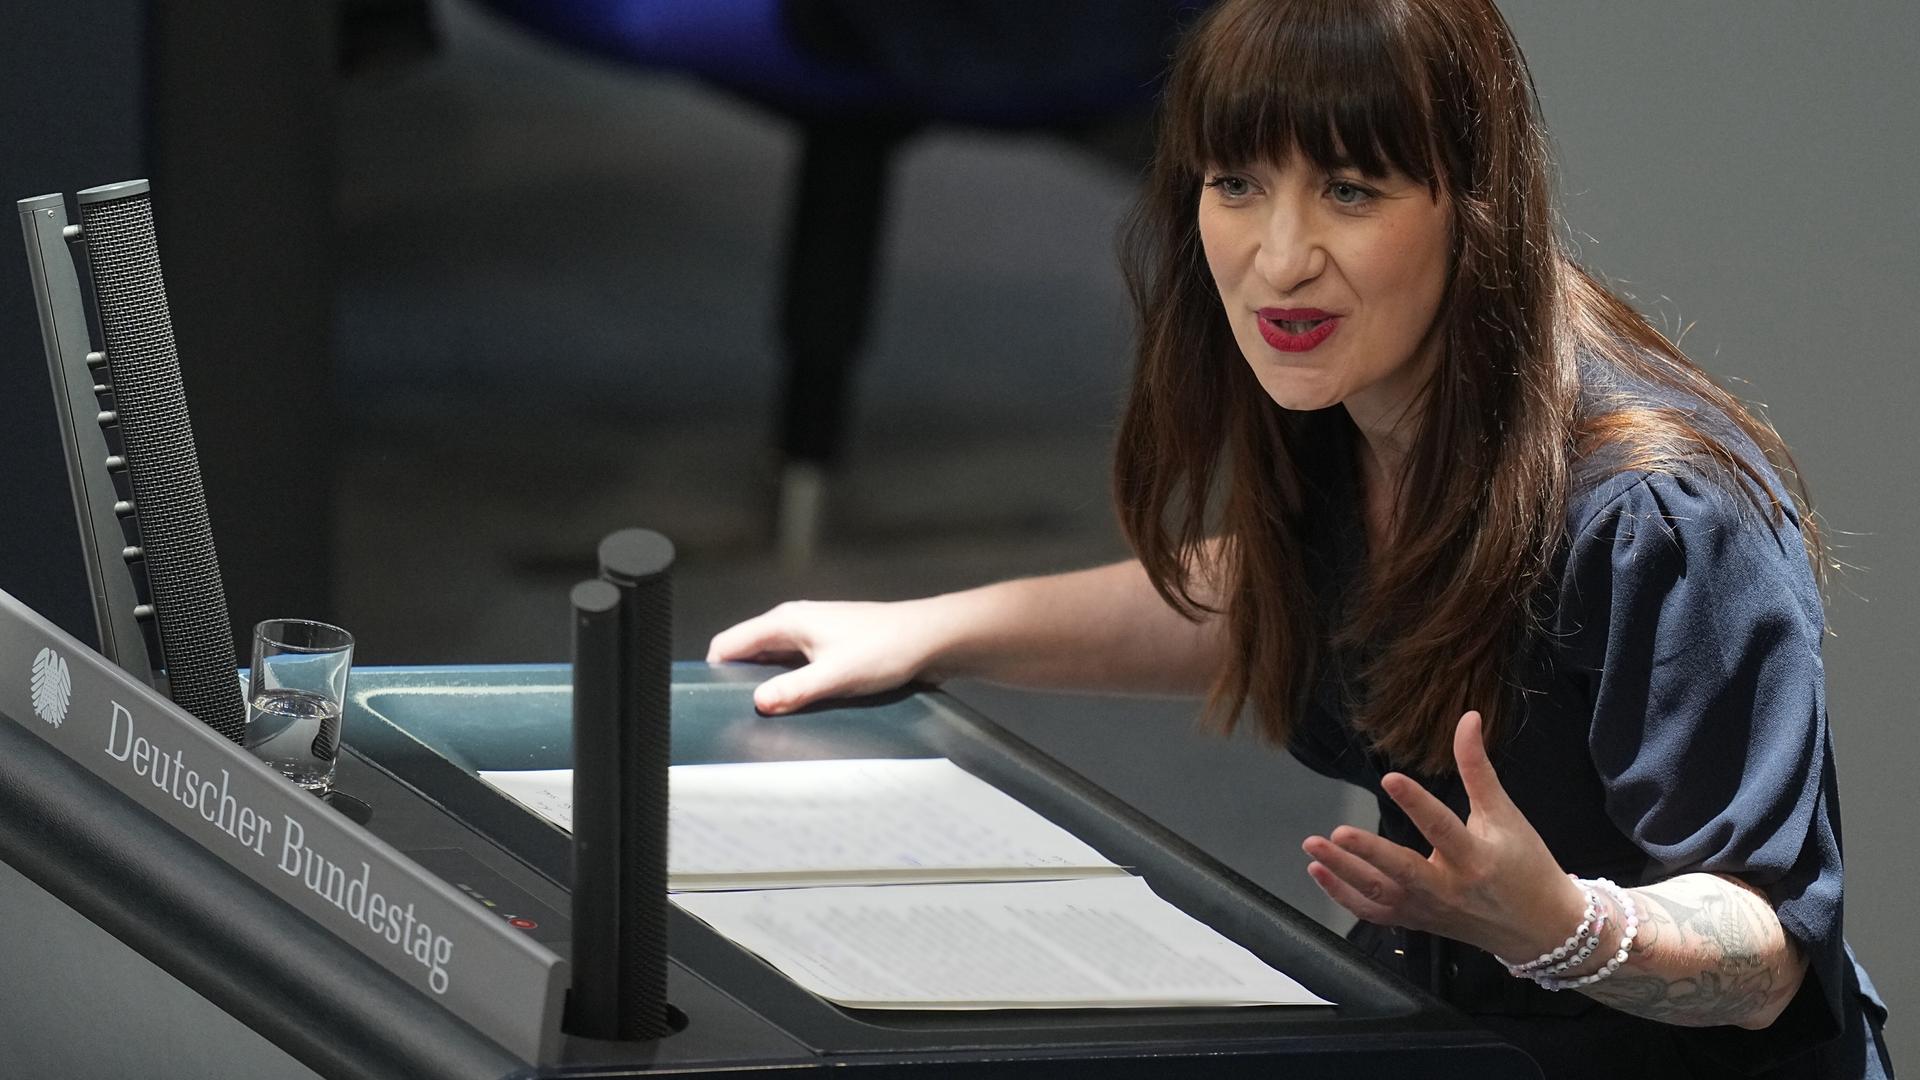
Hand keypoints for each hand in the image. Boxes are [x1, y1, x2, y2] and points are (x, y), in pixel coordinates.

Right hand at [705, 599, 945, 714]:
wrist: (929, 639)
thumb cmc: (886, 648)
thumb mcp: (834, 676)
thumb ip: (793, 691)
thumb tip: (758, 704)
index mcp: (786, 622)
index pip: (728, 643)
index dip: (714, 671)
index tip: (711, 701)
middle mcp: (794, 624)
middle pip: (748, 654)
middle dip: (740, 682)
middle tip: (740, 716)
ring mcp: (812, 635)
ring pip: (773, 663)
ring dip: (769, 686)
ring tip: (769, 715)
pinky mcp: (829, 648)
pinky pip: (795, 667)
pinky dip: (791, 684)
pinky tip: (798, 706)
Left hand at [1300, 711, 1588, 962]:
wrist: (1541, 930)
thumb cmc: (1526, 866)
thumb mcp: (1506, 815)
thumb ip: (1478, 768)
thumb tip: (1468, 717)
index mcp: (1476, 859)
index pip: (1442, 828)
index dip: (1416, 803)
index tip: (1390, 778)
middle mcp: (1449, 889)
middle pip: (1404, 872)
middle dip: (1369, 853)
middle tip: (1337, 831)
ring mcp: (1429, 910)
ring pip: (1381, 895)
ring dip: (1343, 874)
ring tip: (1314, 847)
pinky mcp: (1416, 922)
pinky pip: (1375, 913)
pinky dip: (1344, 895)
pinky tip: (1319, 871)